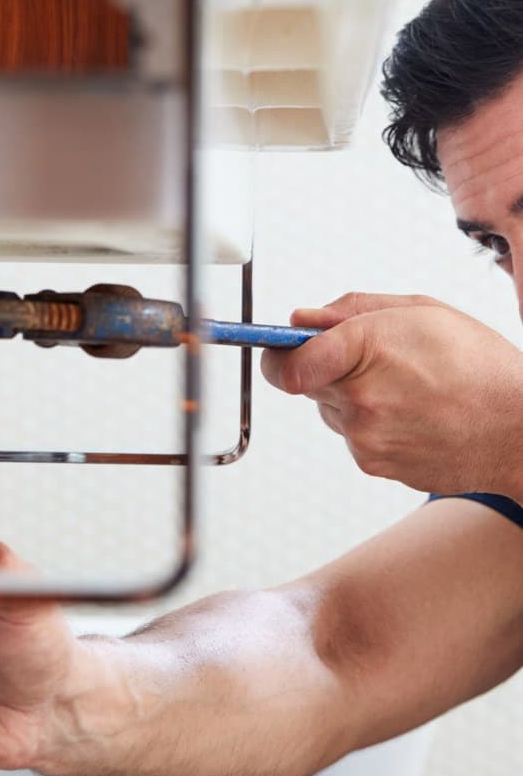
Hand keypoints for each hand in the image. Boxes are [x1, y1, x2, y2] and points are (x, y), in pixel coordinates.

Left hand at [261, 291, 522, 495]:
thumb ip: (351, 310)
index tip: (280, 348)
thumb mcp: (422, 312)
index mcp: (365, 350)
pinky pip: (353, 436)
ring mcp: (364, 439)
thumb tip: (301, 320)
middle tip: (373, 359)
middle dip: (327, 367)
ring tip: (406, 388)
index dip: (276, 353)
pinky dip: (372, 424)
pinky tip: (412, 414)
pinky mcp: (373, 464)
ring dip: (352, 396)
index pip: (284, 363)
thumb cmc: (479, 365)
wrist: (518, 430)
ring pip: (330, 409)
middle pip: (305, 382)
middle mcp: (358, 400)